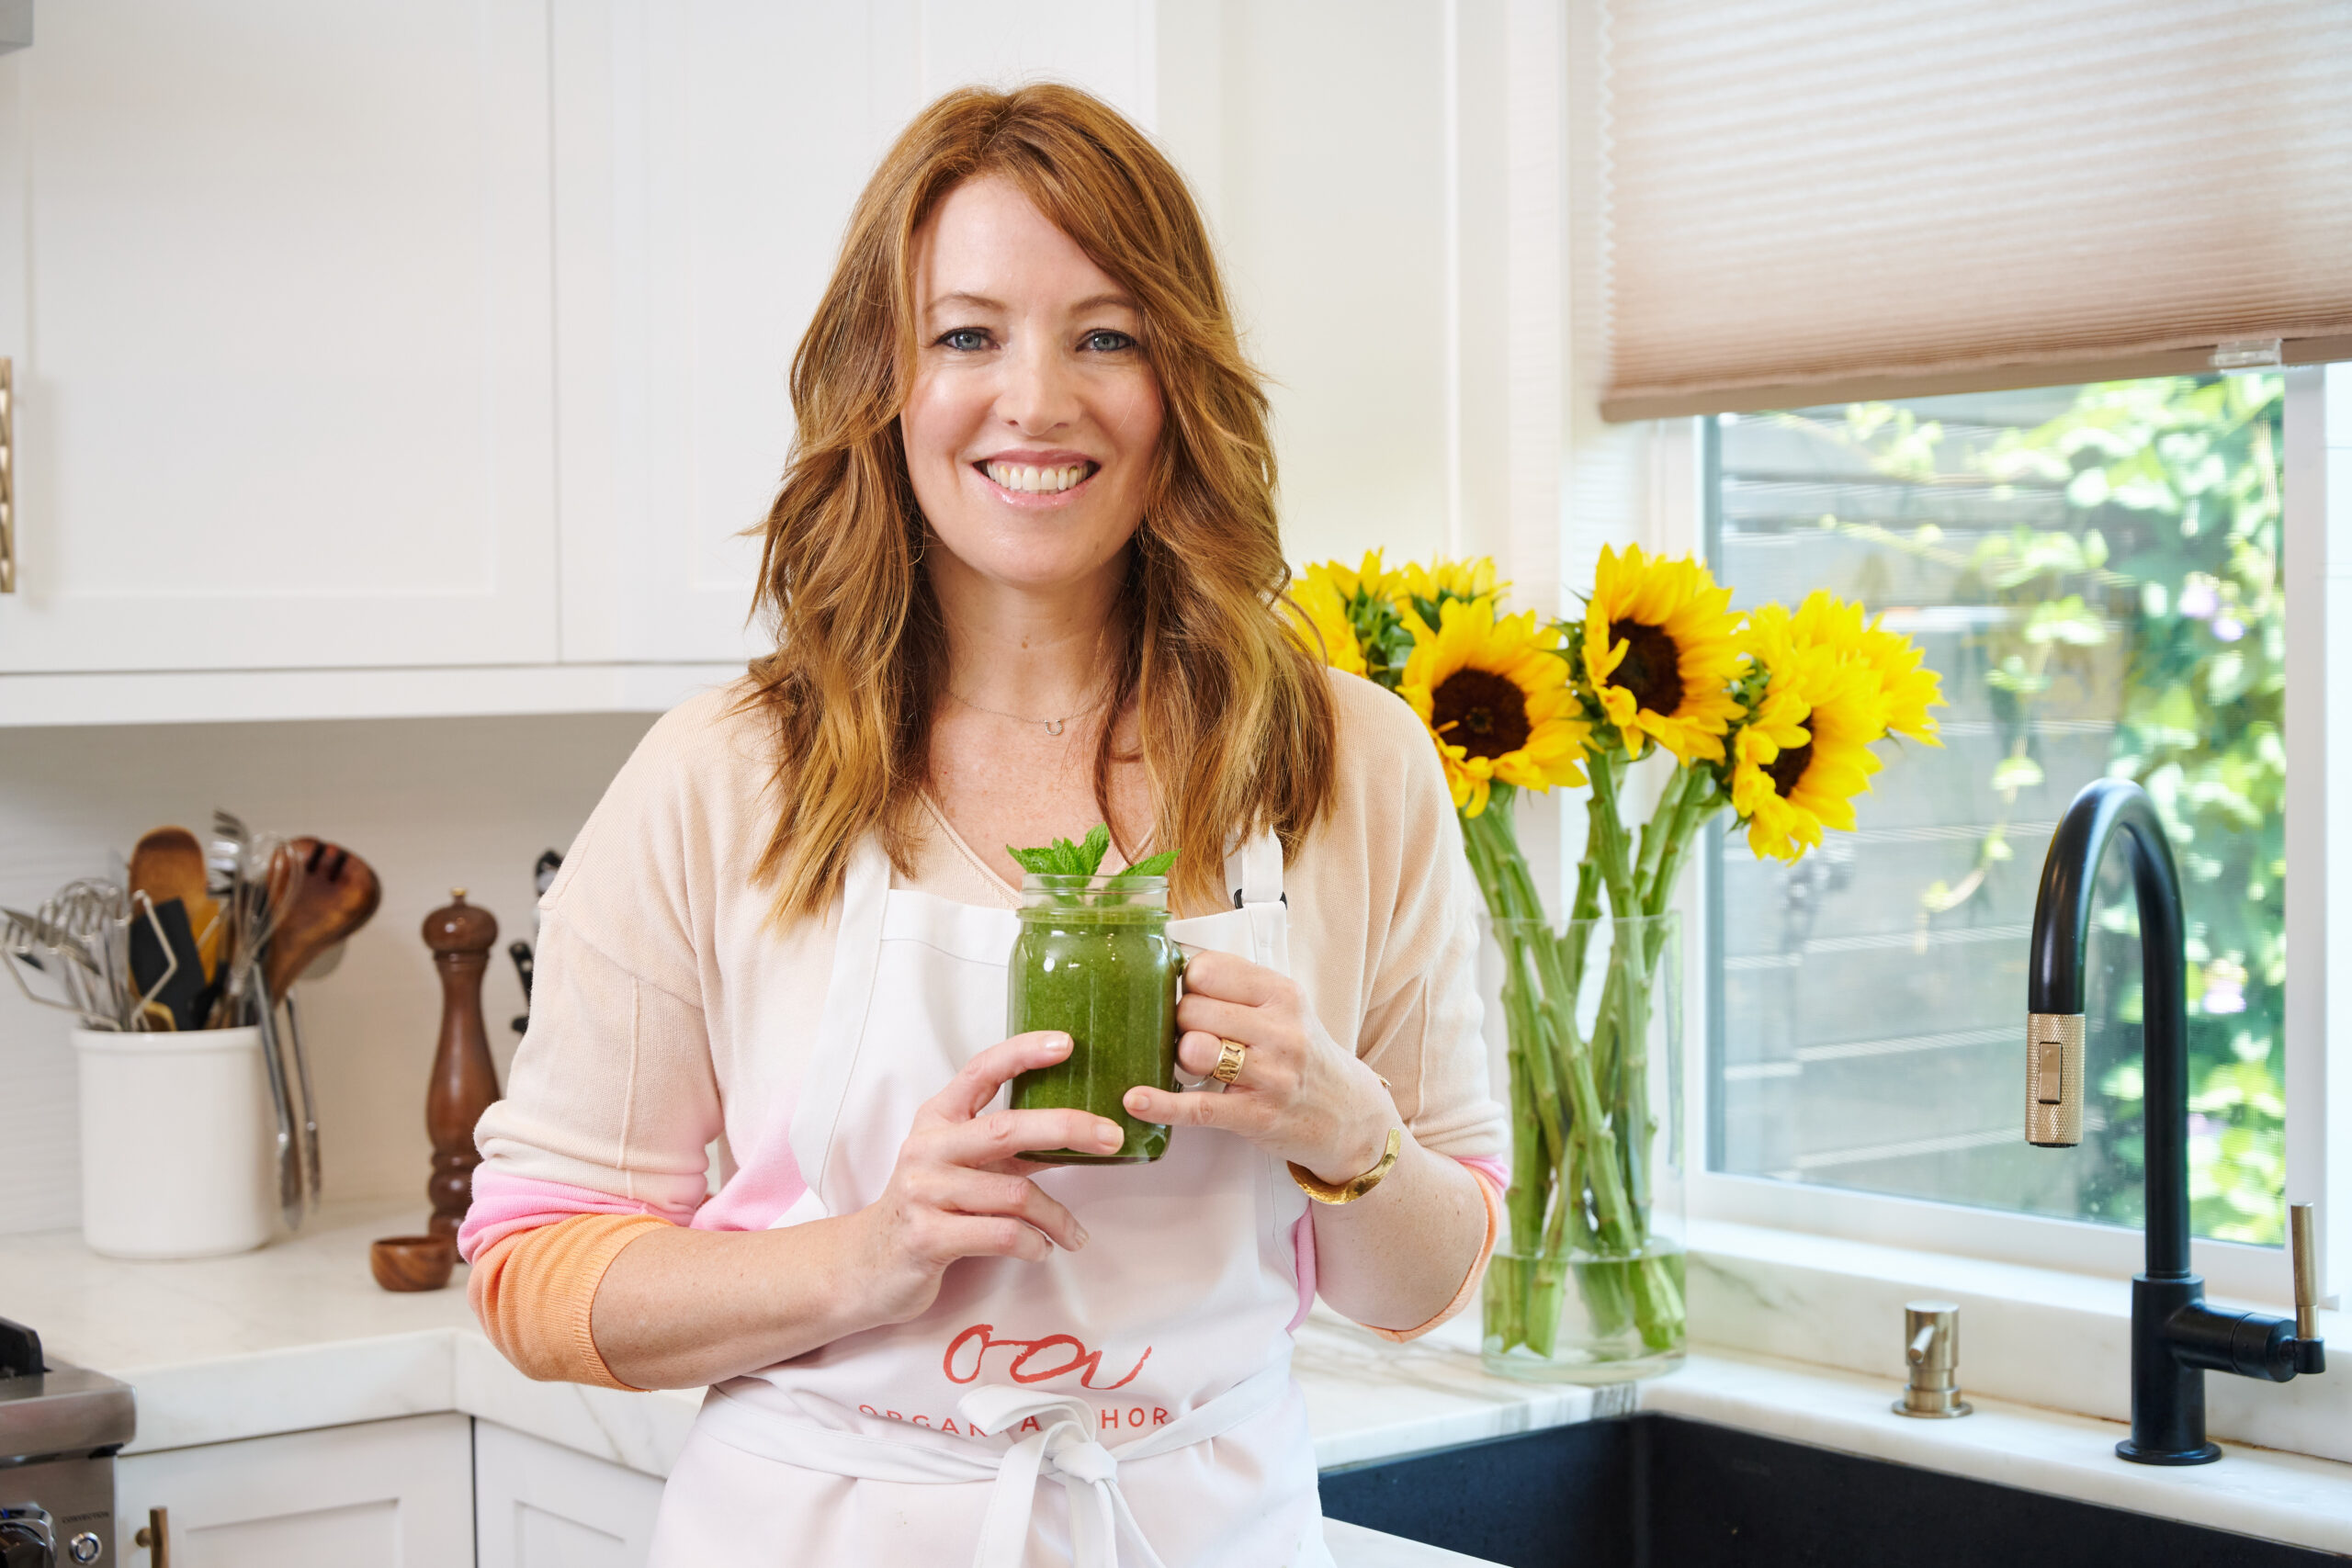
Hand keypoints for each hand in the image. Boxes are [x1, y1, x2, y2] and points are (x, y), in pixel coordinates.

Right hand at [848, 1031, 1123, 1325]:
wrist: (867, 1266)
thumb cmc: (929, 1208)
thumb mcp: (960, 1165)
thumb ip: (1005, 1147)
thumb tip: (1079, 1133)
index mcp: (938, 1120)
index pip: (981, 1071)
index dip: (1023, 1053)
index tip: (1067, 1043)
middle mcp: (927, 1148)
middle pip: (1008, 1128)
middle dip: (1068, 1128)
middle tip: (1112, 1136)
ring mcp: (923, 1192)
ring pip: (1015, 1193)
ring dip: (1057, 1217)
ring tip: (1074, 1234)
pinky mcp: (927, 1237)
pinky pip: (1002, 1234)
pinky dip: (1034, 1244)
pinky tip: (1041, 1251)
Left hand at [1122, 950, 1395, 1184]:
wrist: (1350, 1113)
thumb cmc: (1304, 1057)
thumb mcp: (1286, 1009)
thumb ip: (1239, 989)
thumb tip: (1175, 969)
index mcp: (1282, 993)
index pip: (1209, 969)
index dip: (1188, 983)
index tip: (1193, 997)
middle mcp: (1280, 1029)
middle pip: (1193, 1009)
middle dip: (1179, 1022)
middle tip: (1193, 1035)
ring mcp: (1271, 1074)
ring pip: (1195, 1049)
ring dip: (1179, 1057)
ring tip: (1192, 1063)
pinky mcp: (1257, 1115)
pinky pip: (1198, 1107)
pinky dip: (1161, 1105)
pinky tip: (1136, 1101)